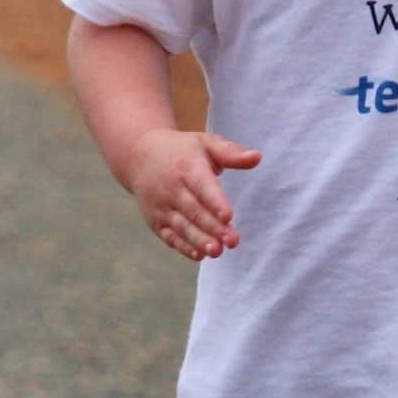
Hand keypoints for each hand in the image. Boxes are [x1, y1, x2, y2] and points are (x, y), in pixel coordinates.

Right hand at [128, 129, 261, 260]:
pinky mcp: (156, 220)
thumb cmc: (182, 151)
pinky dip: (183, 246)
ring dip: (199, 240)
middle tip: (233, 241)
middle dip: (213, 228)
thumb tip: (258, 157)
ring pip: (181, 226)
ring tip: (217, 251)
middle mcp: (171, 188)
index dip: (215, 202)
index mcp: (186, 167)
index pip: (202, 186)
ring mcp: (161, 206)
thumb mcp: (205, 143)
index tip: (229, 216)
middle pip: (194, 211)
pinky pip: (169, 236)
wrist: (140, 156)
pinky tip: (199, 254)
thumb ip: (231, 152)